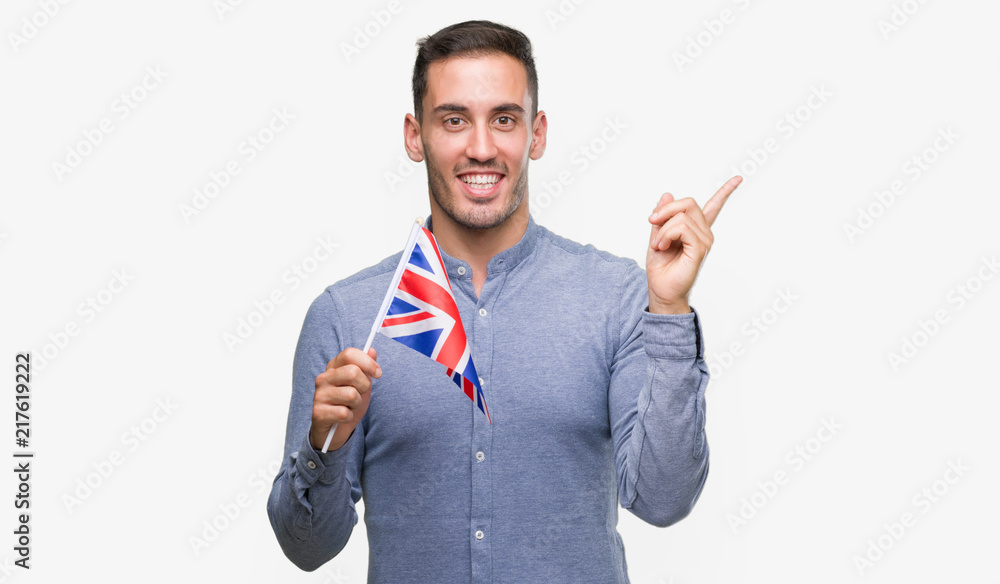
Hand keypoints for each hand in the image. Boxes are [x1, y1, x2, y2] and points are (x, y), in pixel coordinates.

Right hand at [310, 347, 380, 450]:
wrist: (335, 430)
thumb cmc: (348, 404)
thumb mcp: (361, 384)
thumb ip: (366, 368)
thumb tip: (372, 350)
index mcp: (333, 367)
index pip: (349, 354)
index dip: (368, 362)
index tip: (378, 373)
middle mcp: (323, 378)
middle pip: (353, 372)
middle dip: (364, 386)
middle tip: (360, 394)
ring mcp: (319, 395)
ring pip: (351, 394)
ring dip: (357, 404)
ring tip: (350, 406)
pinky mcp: (318, 413)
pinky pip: (344, 413)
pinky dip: (349, 417)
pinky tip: (343, 417)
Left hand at [646, 176, 741, 313]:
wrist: (661, 289)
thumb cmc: (660, 267)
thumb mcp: (656, 235)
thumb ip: (662, 216)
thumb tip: (667, 194)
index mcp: (695, 229)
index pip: (714, 206)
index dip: (726, 192)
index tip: (738, 178)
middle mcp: (704, 233)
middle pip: (689, 203)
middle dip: (666, 209)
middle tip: (652, 221)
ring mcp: (705, 240)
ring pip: (682, 216)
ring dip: (663, 228)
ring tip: (659, 244)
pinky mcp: (700, 248)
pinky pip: (682, 227)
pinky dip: (667, 234)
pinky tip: (663, 246)